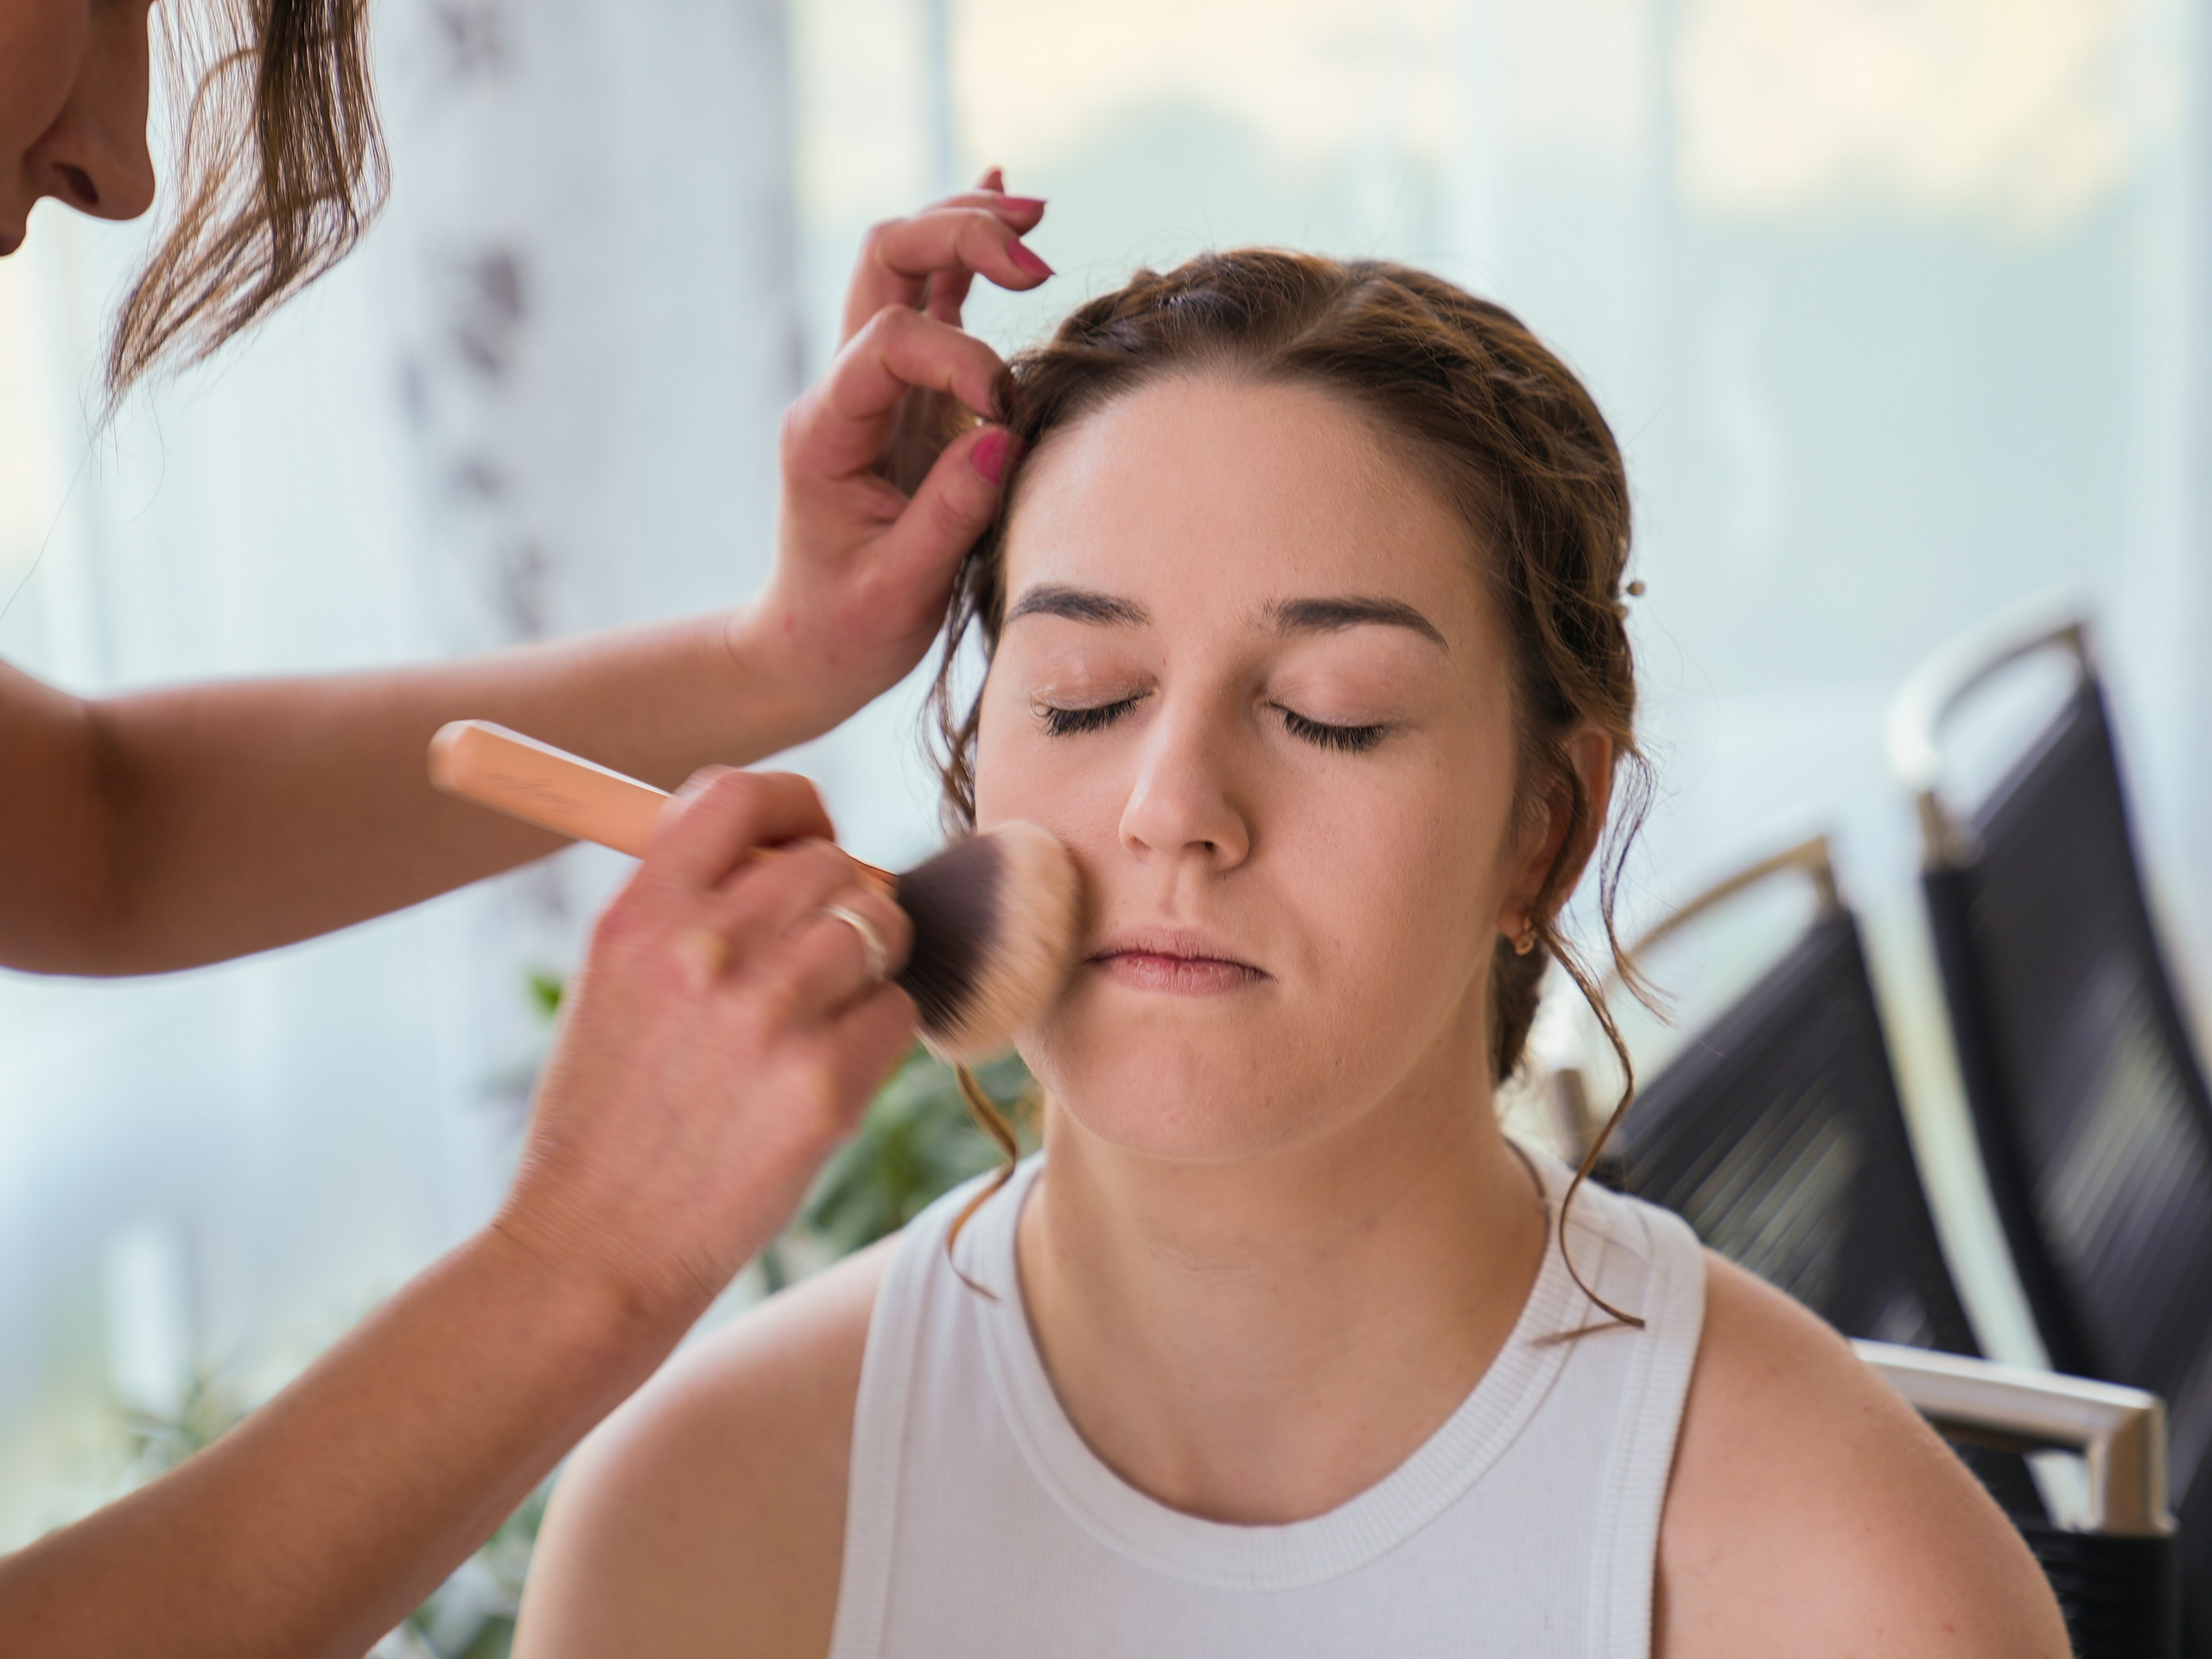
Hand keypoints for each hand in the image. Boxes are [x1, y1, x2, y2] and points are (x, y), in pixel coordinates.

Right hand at [494, 768, 914, 1326]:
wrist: (595, 1249)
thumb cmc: (608, 1118)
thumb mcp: (612, 983)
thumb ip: (690, 908)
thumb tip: (796, 852)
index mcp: (642, 913)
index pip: (741, 795)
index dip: (795, 808)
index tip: (808, 837)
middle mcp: (706, 949)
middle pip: (833, 863)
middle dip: (840, 903)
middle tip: (815, 961)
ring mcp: (771, 1015)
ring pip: (881, 928)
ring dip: (868, 967)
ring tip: (817, 1020)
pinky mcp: (826, 1084)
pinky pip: (899, 1010)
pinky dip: (878, 1035)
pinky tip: (824, 1074)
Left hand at [732, 170, 1051, 734]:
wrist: (810, 648)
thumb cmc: (848, 628)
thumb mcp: (898, 591)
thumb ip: (949, 513)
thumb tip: (1005, 432)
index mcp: (825, 430)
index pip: (891, 339)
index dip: (960, 358)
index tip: (1006, 419)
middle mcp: (844, 390)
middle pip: (886, 258)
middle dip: (959, 234)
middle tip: (1036, 260)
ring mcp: (877, 385)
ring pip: (908, 261)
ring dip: (968, 225)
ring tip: (1037, 222)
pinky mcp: (911, 394)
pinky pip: (934, 297)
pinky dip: (967, 248)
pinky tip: (1003, 195)